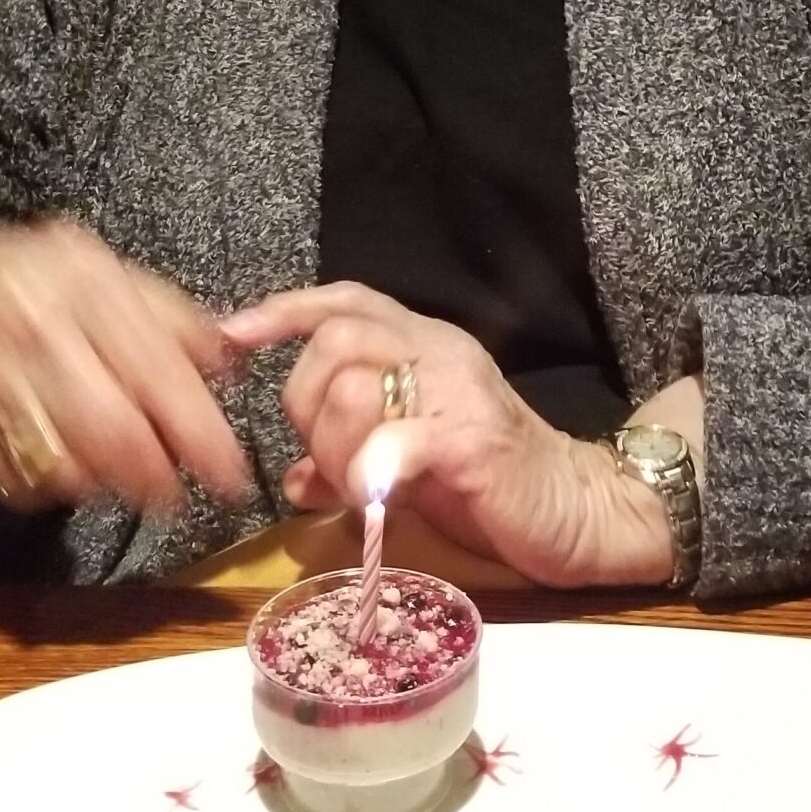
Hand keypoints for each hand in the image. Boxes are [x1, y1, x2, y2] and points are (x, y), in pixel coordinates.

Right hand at [0, 220, 250, 514]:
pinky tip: (64, 477)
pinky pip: (12, 474)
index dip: (198, 429)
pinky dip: (46, 488)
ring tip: (124, 486)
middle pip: (112, 424)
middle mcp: (36, 320)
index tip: (231, 476)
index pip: (157, 366)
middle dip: (154, 475)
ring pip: (63, 458)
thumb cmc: (26, 287)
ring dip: (104, 486)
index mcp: (86, 280)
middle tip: (176, 500)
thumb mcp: (98, 274)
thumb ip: (166, 314)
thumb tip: (231, 361)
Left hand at [220, 281, 674, 588]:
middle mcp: (439, 350)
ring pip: (351, 385)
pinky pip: (393, 442)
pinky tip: (372, 499)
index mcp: (423, 345)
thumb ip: (350, 458)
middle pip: (333, 341)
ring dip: (332, 446)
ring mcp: (458, 390)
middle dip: (305, 405)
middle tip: (324, 459)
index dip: (284, 311)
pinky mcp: (472, 439)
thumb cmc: (490, 485)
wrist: (577, 511)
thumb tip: (291, 479)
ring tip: (355, 485)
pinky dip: (367, 472)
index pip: (345, 300)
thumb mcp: (407, 463)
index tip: (233, 336)